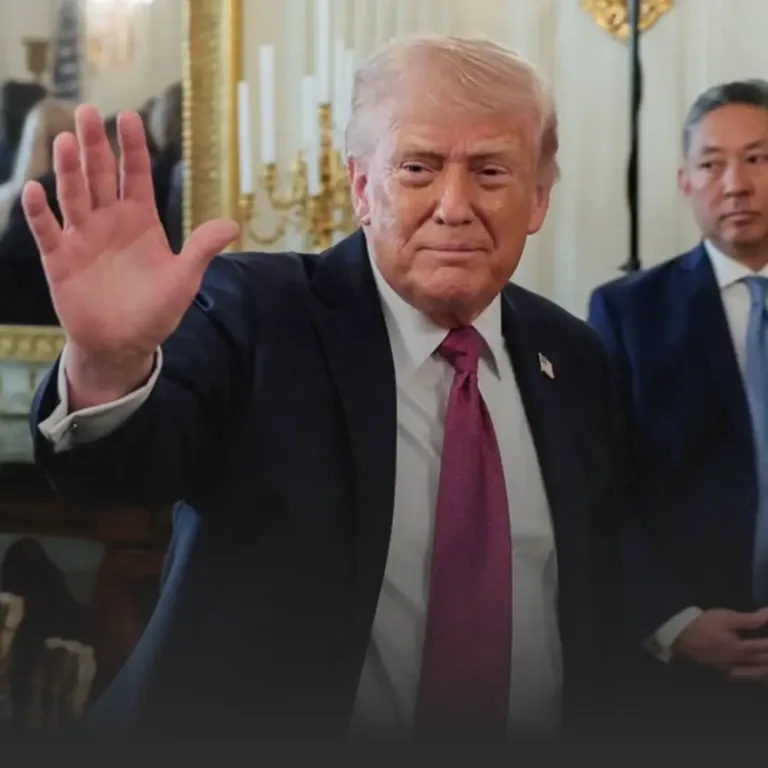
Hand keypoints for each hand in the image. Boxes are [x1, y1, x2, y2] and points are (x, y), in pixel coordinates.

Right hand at [22, 104, 238, 362]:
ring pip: (74, 195)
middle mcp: (110, 221)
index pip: (137, 175)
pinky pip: (47, 231)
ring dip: (68, 170)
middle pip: (101, 176)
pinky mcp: (60, 259)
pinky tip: (36, 190)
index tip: (130, 117)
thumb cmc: (157, 310)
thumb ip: (202, 249)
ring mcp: (83, 237)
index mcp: (141, 220)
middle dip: (95, 145)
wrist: (125, 343)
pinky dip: (40, 213)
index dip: (133, 147)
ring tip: (65, 141)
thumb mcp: (185, 279)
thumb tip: (234, 224)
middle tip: (87, 112)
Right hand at [672, 607, 767, 680]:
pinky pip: (747, 677)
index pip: (766, 647)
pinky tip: (760, 674)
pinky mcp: (725, 671)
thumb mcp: (726, 617)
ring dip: (767, 670)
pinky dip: (758, 676)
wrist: (680, 636)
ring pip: (758, 674)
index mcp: (741, 648)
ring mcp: (732, 669)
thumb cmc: (704, 624)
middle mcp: (740, 662)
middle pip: (764, 663)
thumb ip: (750, 619)